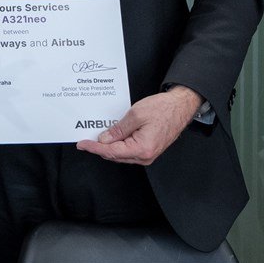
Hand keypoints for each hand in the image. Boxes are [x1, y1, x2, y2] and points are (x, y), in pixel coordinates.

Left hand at [76, 86, 200, 165]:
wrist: (180, 107)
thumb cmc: (163, 109)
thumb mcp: (135, 115)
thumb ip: (118, 129)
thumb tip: (104, 139)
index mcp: (142, 148)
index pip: (111, 152)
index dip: (94, 148)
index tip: (83, 144)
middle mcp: (145, 156)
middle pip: (115, 155)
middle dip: (100, 147)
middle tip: (87, 138)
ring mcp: (148, 154)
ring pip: (121, 154)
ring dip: (109, 146)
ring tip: (98, 135)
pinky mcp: (148, 150)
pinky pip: (128, 151)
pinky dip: (118, 144)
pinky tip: (112, 136)